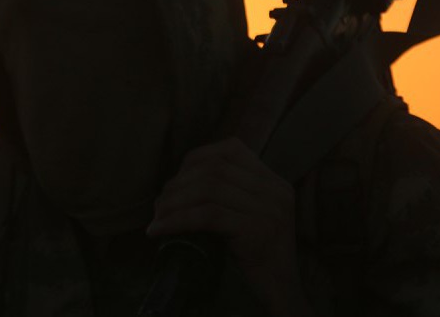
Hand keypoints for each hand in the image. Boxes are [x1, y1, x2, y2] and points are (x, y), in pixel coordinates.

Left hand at [147, 137, 312, 315]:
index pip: (231, 149)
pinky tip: (160, 229)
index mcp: (274, 181)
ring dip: (174, 202)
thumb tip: (177, 183)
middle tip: (159, 204)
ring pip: (208, 189)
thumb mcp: (248, 215)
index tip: (176, 180)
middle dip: (179, 183)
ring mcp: (269, 209)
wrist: (282, 291)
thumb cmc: (256, 256)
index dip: (196, 159)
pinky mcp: (256, 231)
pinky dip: (177, 220)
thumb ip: (229, 193)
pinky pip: (207, 216)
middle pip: (215, 169)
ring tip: (157, 217)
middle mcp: (275, 190)